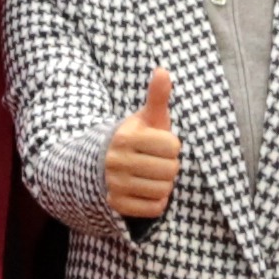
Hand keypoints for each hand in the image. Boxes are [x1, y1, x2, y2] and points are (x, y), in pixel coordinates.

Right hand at [104, 60, 184, 225]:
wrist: (106, 164)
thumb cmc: (138, 138)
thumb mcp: (147, 118)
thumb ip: (157, 96)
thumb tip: (163, 70)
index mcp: (126, 138)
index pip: (172, 146)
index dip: (172, 146)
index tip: (160, 144)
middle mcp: (116, 162)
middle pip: (170, 170)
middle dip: (169, 166)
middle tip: (156, 162)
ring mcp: (115, 185)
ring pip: (163, 190)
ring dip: (164, 184)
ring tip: (151, 175)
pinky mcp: (117, 205)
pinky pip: (155, 208)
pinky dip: (157, 201)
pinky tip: (147, 190)